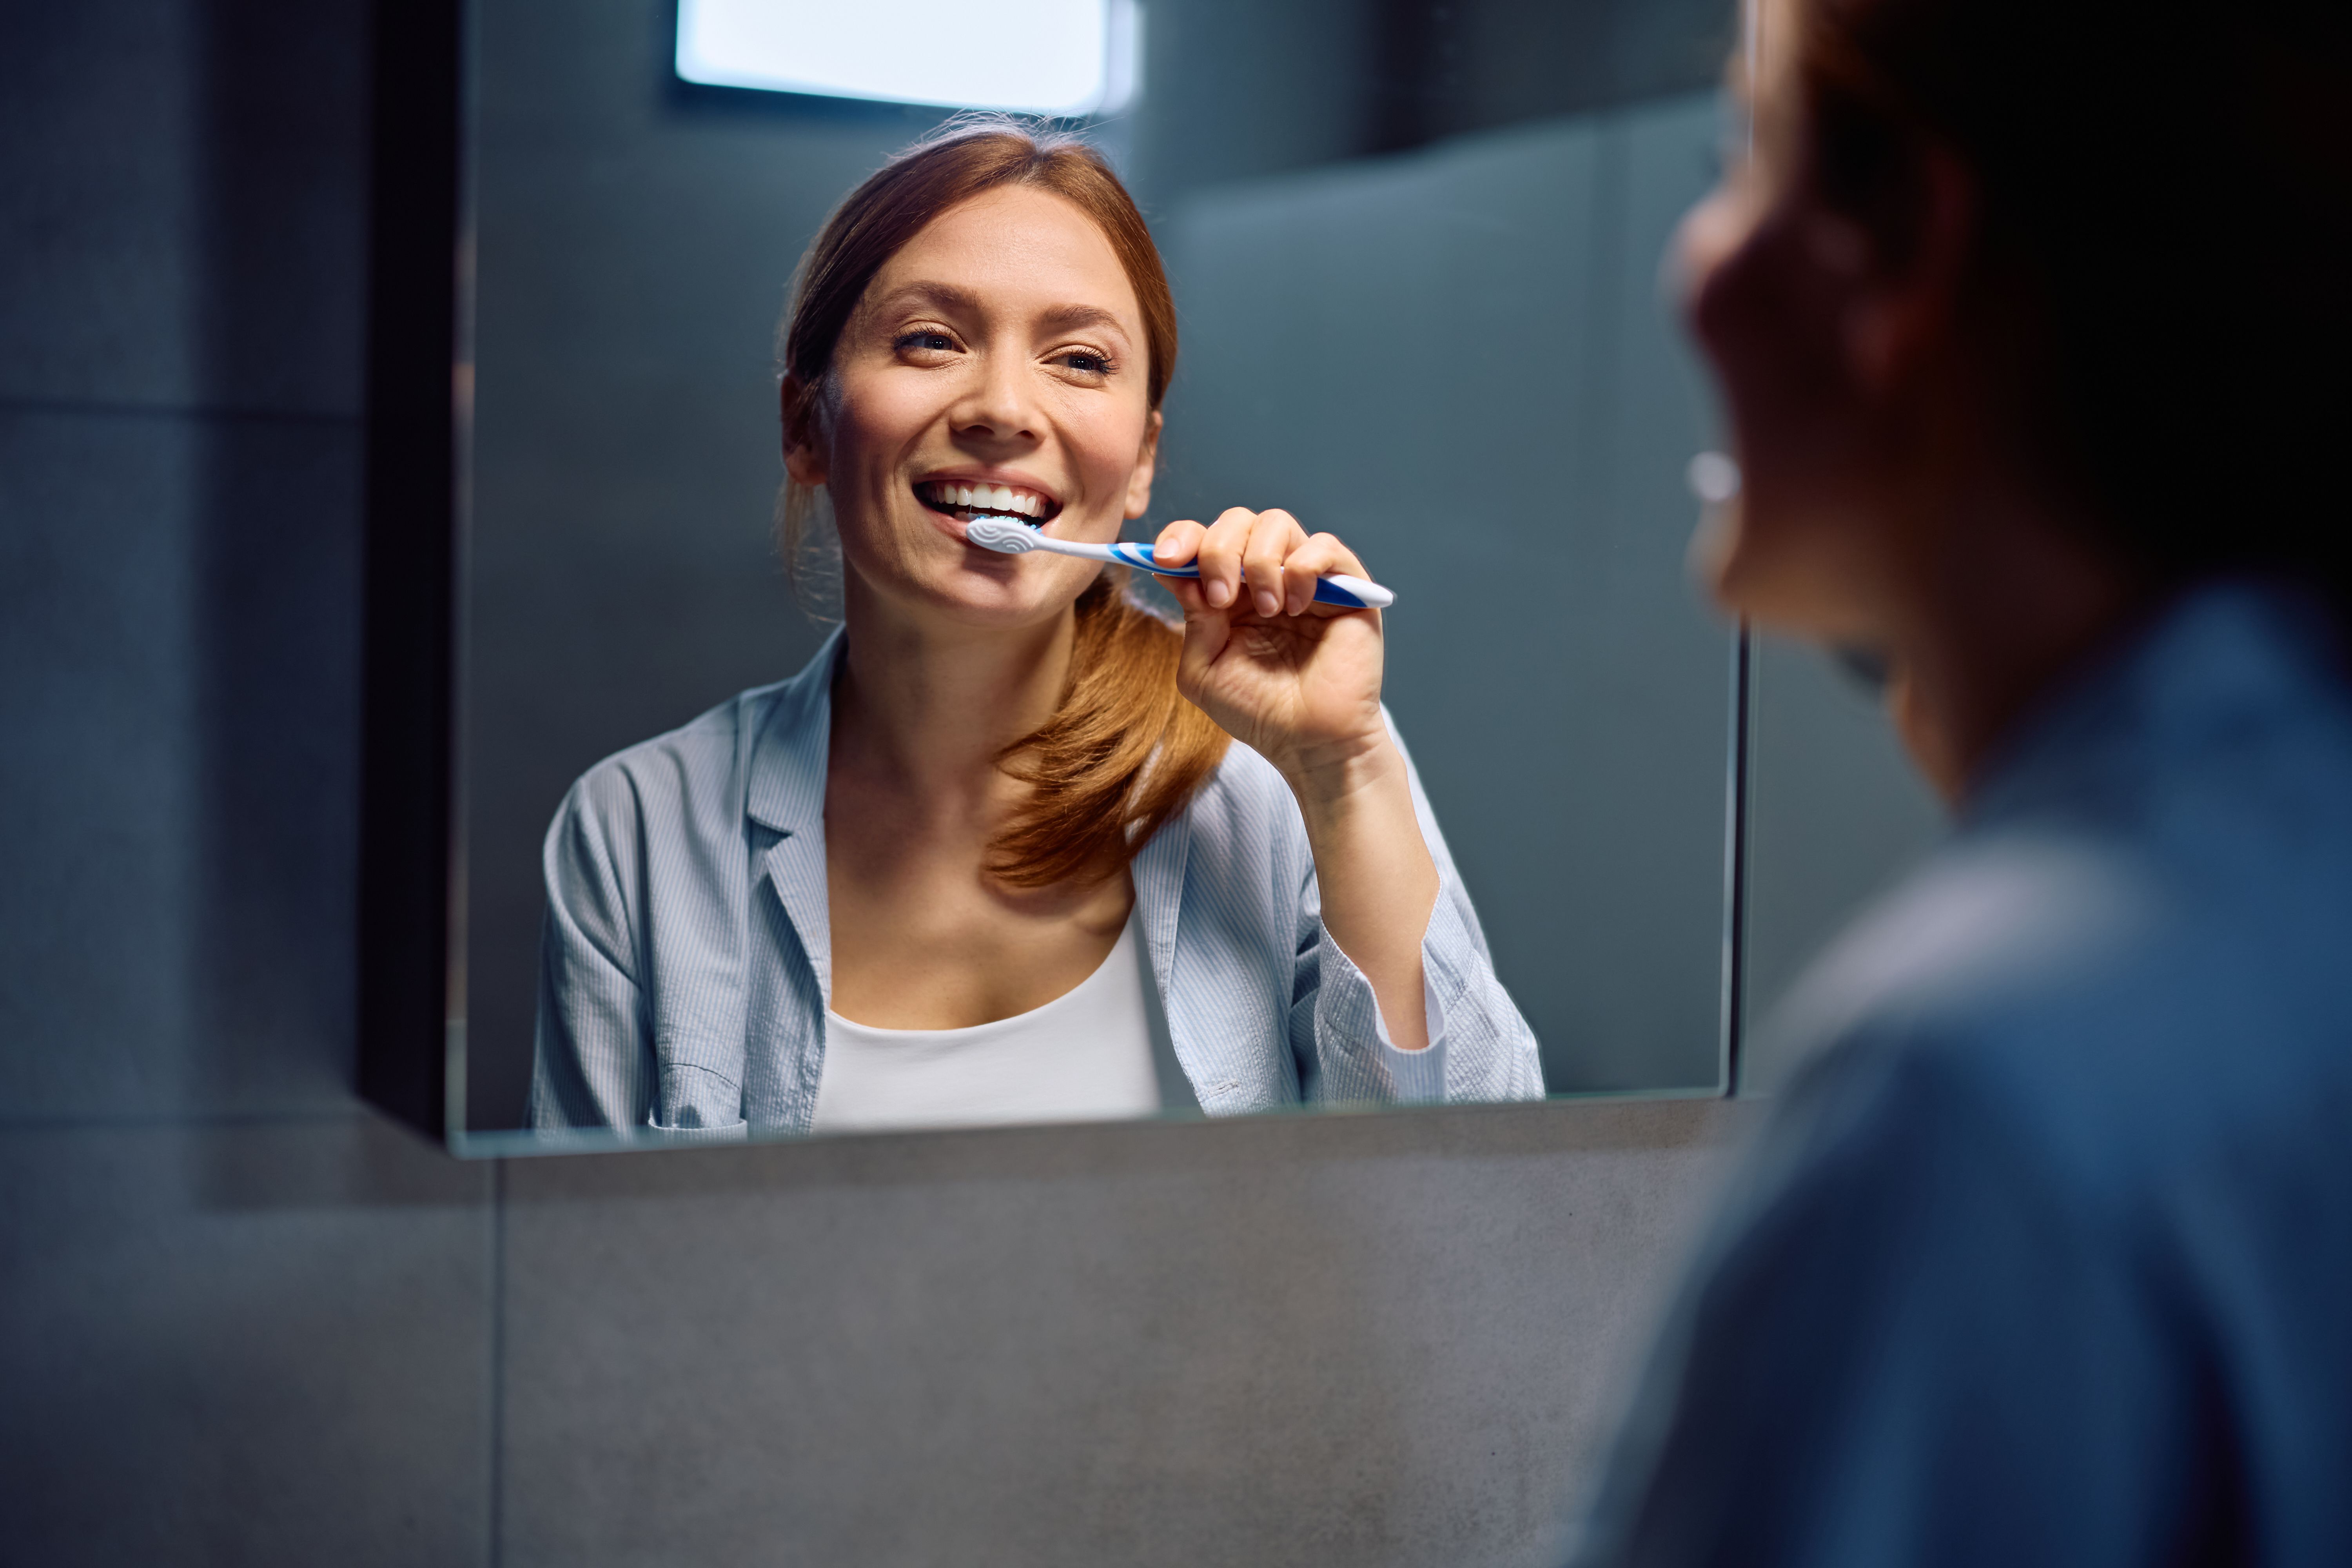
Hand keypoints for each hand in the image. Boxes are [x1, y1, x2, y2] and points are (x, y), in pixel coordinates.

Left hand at [1153, 508, 1391, 796]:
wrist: (1309, 743)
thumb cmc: (1258, 711)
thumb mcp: (1204, 670)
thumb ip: (1192, 620)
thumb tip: (1172, 570)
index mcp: (1230, 592)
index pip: (1203, 540)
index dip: (1182, 537)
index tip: (1164, 557)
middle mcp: (1266, 577)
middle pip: (1238, 521)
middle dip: (1219, 550)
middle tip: (1221, 598)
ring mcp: (1307, 579)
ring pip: (1278, 523)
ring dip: (1261, 562)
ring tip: (1268, 611)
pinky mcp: (1347, 587)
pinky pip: (1326, 547)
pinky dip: (1303, 568)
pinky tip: (1296, 606)